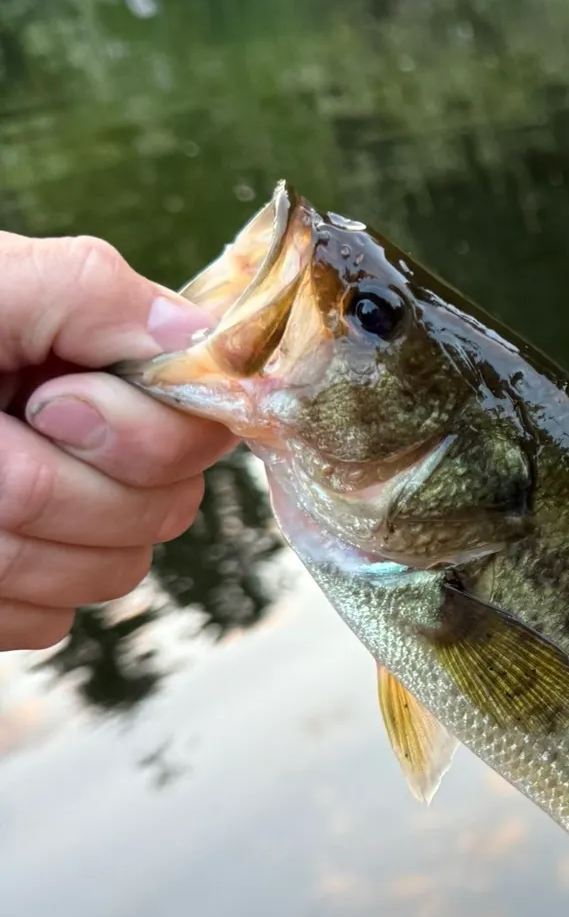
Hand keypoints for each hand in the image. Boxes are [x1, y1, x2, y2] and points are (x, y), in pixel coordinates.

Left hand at [0, 233, 235, 650]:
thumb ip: (91, 293)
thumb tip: (201, 332)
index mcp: (104, 373)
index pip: (201, 432)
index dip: (140, 433)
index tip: (49, 401)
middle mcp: (102, 453)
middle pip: (163, 512)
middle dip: (57, 484)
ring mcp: (63, 529)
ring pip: (106, 575)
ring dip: (11, 539)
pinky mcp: (16, 596)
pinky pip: (41, 624)